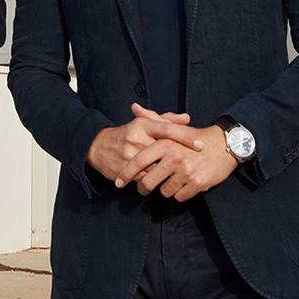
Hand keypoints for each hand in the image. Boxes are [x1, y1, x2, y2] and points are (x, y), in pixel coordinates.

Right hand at [86, 106, 201, 184]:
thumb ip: (166, 120)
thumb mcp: (144, 123)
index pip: (167, 129)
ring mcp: (131, 155)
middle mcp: (137, 138)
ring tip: (182, 173)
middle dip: (180, 158)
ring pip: (157, 167)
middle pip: (165, 151)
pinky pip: (146, 178)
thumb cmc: (127, 133)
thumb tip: (187, 118)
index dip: (185, 137)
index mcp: (142, 125)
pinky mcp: (126, 170)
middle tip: (197, 162)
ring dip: (169, 172)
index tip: (200, 144)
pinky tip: (164, 180)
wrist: (99, 147)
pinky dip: (156, 180)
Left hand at [119, 115, 239, 199]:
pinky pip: (180, 197)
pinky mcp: (198, 184)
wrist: (224, 146)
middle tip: (143, 188)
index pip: (139, 161)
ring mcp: (187, 172)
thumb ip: (151, 118)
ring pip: (164, 191)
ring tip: (170, 180)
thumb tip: (134, 107)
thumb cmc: (195, 137)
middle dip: (143, 188)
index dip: (126, 173)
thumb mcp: (173, 127)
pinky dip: (180, 193)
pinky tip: (183, 184)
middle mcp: (175, 157)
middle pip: (149, 182)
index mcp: (166, 143)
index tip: (118, 182)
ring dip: (165, 189)